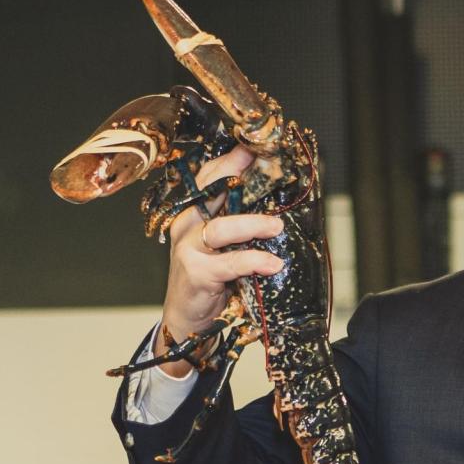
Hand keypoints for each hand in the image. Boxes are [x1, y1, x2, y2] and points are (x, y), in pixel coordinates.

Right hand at [158, 144, 282, 378]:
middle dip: (238, 174)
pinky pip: (229, 263)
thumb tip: (277, 203)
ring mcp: (189, 248)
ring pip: (221, 226)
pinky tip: (272, 264)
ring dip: (253, 224)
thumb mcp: (224, 246)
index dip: (233, 157)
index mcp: (195, 212)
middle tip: (270, 167)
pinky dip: (253, 261)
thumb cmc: (210, 279)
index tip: (258, 143)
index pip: (210, 175)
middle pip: (210, 190)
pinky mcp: (197, 273)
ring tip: (277, 225)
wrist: (186, 320)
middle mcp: (188, 224)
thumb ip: (241, 223)